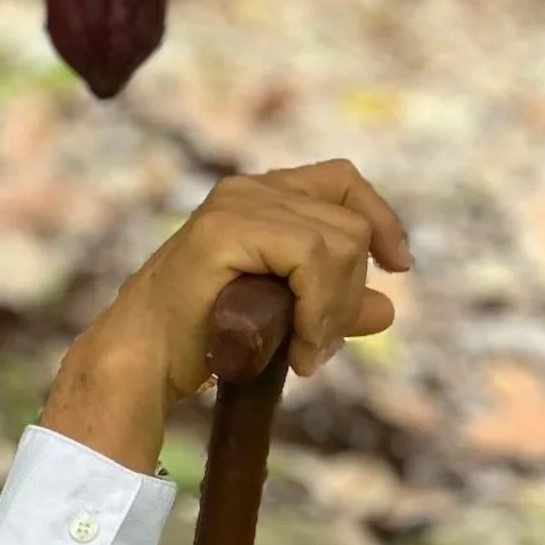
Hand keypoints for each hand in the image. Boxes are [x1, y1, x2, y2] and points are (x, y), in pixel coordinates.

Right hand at [100, 159, 414, 403]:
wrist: (145, 362)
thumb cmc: (202, 338)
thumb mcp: (283, 315)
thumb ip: (332, 304)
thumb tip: (387, 309)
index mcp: (258, 196)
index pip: (342, 182)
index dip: (381, 218)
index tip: (398, 267)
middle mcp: (248, 188)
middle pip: (349, 222)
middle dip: (350, 291)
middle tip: (320, 346)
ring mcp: (235, 203)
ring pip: (339, 242)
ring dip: (334, 308)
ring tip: (307, 353)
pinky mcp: (226, 228)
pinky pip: (311, 258)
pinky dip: (319, 309)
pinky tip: (299, 349)